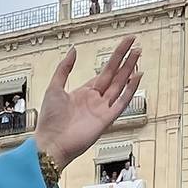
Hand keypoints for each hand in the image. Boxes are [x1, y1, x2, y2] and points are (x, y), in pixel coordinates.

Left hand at [35, 37, 142, 170]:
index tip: (124, 44)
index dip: (115, 58)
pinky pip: (122, 102)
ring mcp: (102, 109)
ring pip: (120, 85)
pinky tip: (137, 77)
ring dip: (129, 69)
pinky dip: (131, 90)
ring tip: (138, 53)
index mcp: (84, 93)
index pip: (104, 72)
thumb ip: (64, 68)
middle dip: (125, 59)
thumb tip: (73, 50)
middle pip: (115, 75)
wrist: (51, 143)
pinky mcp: (106, 119)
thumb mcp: (54, 87)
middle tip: (135, 44)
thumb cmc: (49, 121)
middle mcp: (95, 101)